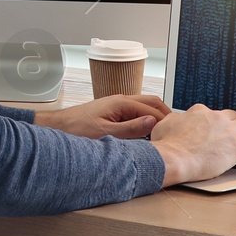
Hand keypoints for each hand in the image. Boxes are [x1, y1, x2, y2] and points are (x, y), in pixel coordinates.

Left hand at [34, 94, 171, 139]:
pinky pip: (135, 112)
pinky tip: (146, 133)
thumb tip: (153, 122)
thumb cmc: (77, 129)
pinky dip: (144, 120)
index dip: (165, 123)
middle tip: (175, 131)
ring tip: (164, 133)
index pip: (153, 110)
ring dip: (155, 117)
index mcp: (122, 102)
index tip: (174, 135)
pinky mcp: (113, 111)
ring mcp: (117, 104)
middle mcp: (121, 100)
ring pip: (144, 106)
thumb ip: (131, 128)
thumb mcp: (106, 133)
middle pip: (152, 102)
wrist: (59, 127)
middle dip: (165, 115)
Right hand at [148, 104, 235, 185]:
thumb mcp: (164, 125)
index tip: (212, 129)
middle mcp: (216, 117)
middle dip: (232, 123)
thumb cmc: (167, 145)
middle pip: (231, 115)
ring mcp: (228, 131)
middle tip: (231, 132)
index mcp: (199, 112)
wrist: (174, 158)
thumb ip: (175, 120)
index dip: (213, 122)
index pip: (211, 113)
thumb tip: (177, 120)